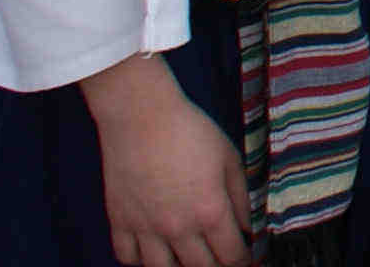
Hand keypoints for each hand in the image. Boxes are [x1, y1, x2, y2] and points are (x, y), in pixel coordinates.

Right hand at [80, 54, 251, 266]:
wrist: (141, 116)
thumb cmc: (189, 131)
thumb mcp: (229, 159)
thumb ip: (242, 196)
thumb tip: (250, 226)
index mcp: (209, 211)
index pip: (231, 255)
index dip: (243, 259)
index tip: (246, 257)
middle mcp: (177, 227)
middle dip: (216, 265)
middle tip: (221, 256)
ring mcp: (145, 228)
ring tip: (189, 256)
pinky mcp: (119, 221)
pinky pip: (127, 257)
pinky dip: (141, 259)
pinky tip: (154, 249)